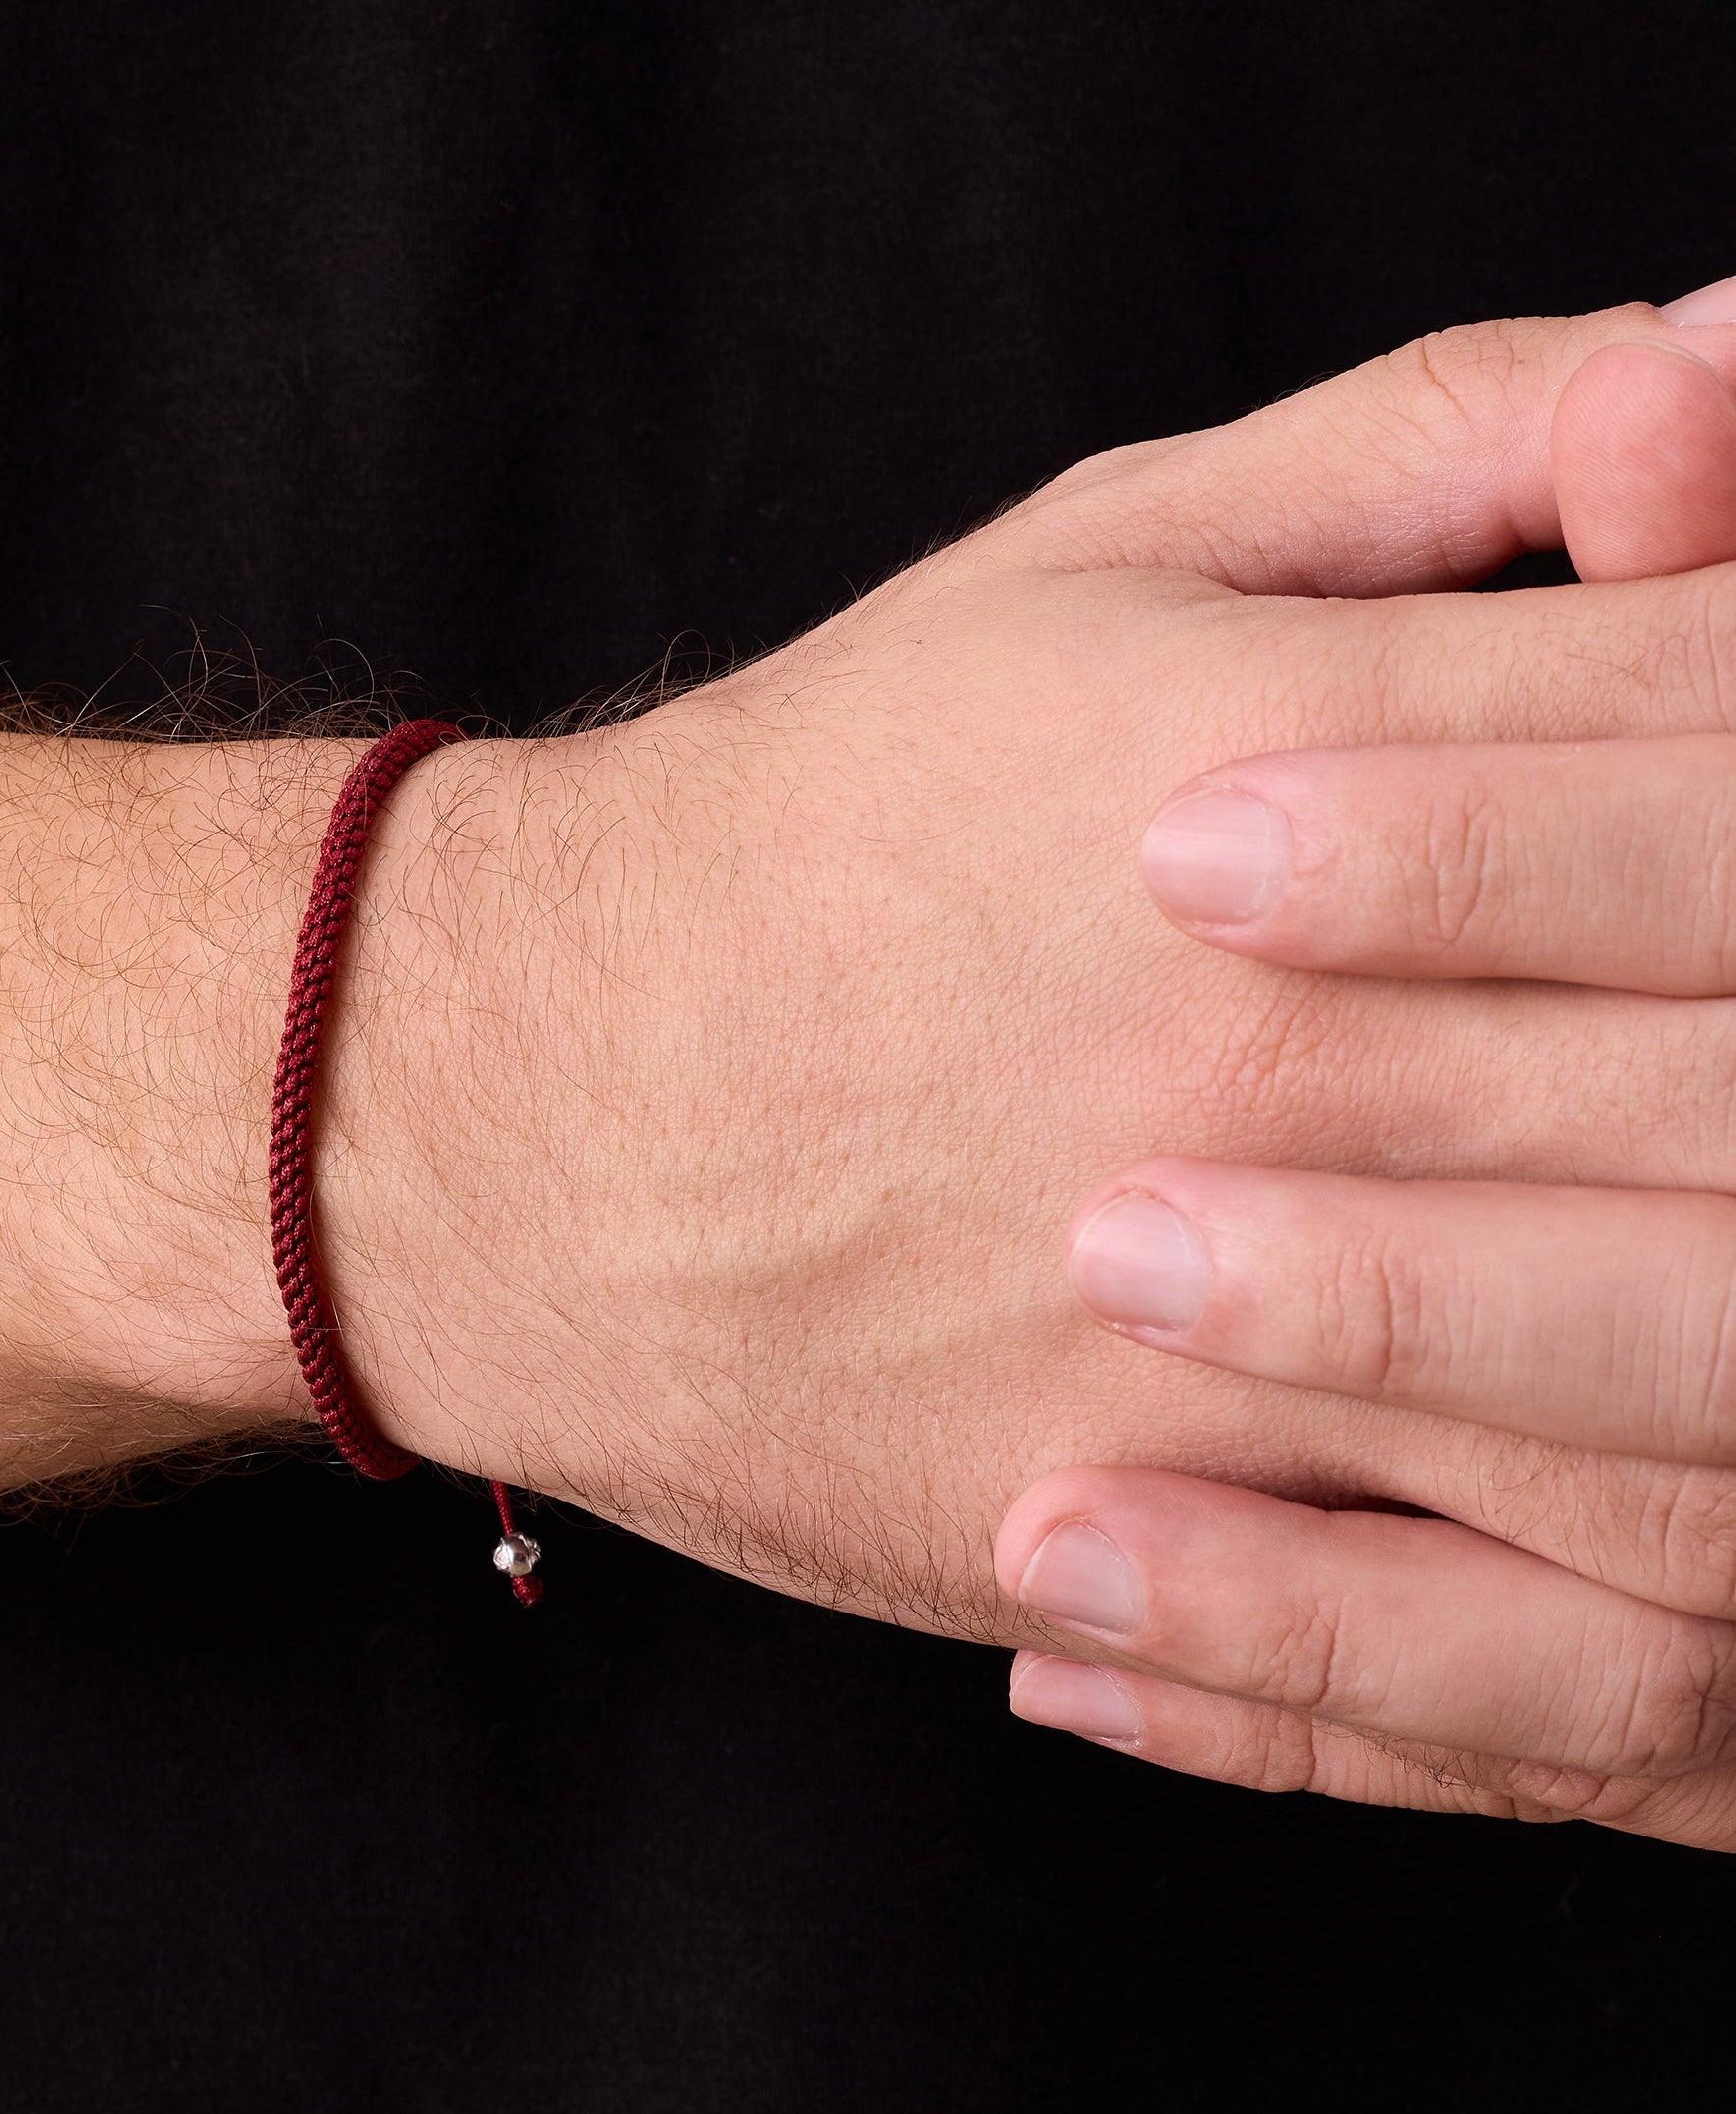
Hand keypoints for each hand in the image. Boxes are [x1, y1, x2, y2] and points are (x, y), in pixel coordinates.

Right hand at [328, 306, 1735, 1665]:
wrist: (499, 1098)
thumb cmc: (813, 819)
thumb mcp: (1085, 562)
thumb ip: (1439, 452)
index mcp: (1304, 774)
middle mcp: (1295, 1045)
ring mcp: (1225, 1318)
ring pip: (1706, 1400)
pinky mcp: (1144, 1522)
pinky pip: (1509, 1654)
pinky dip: (1685, 1662)